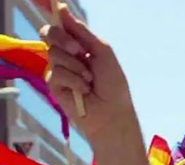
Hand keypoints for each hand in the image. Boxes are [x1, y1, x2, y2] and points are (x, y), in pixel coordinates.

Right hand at [41, 5, 131, 138]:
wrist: (112, 113)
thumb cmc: (113, 85)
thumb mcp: (103, 52)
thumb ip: (82, 32)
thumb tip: (62, 9)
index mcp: (80, 45)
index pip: (62, 25)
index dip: (58, 17)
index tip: (56, 8)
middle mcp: (67, 54)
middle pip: (50, 33)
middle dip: (64, 39)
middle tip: (80, 51)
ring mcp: (59, 69)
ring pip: (54, 54)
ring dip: (76, 66)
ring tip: (89, 80)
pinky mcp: (53, 84)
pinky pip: (55, 73)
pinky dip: (73, 80)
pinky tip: (84, 90)